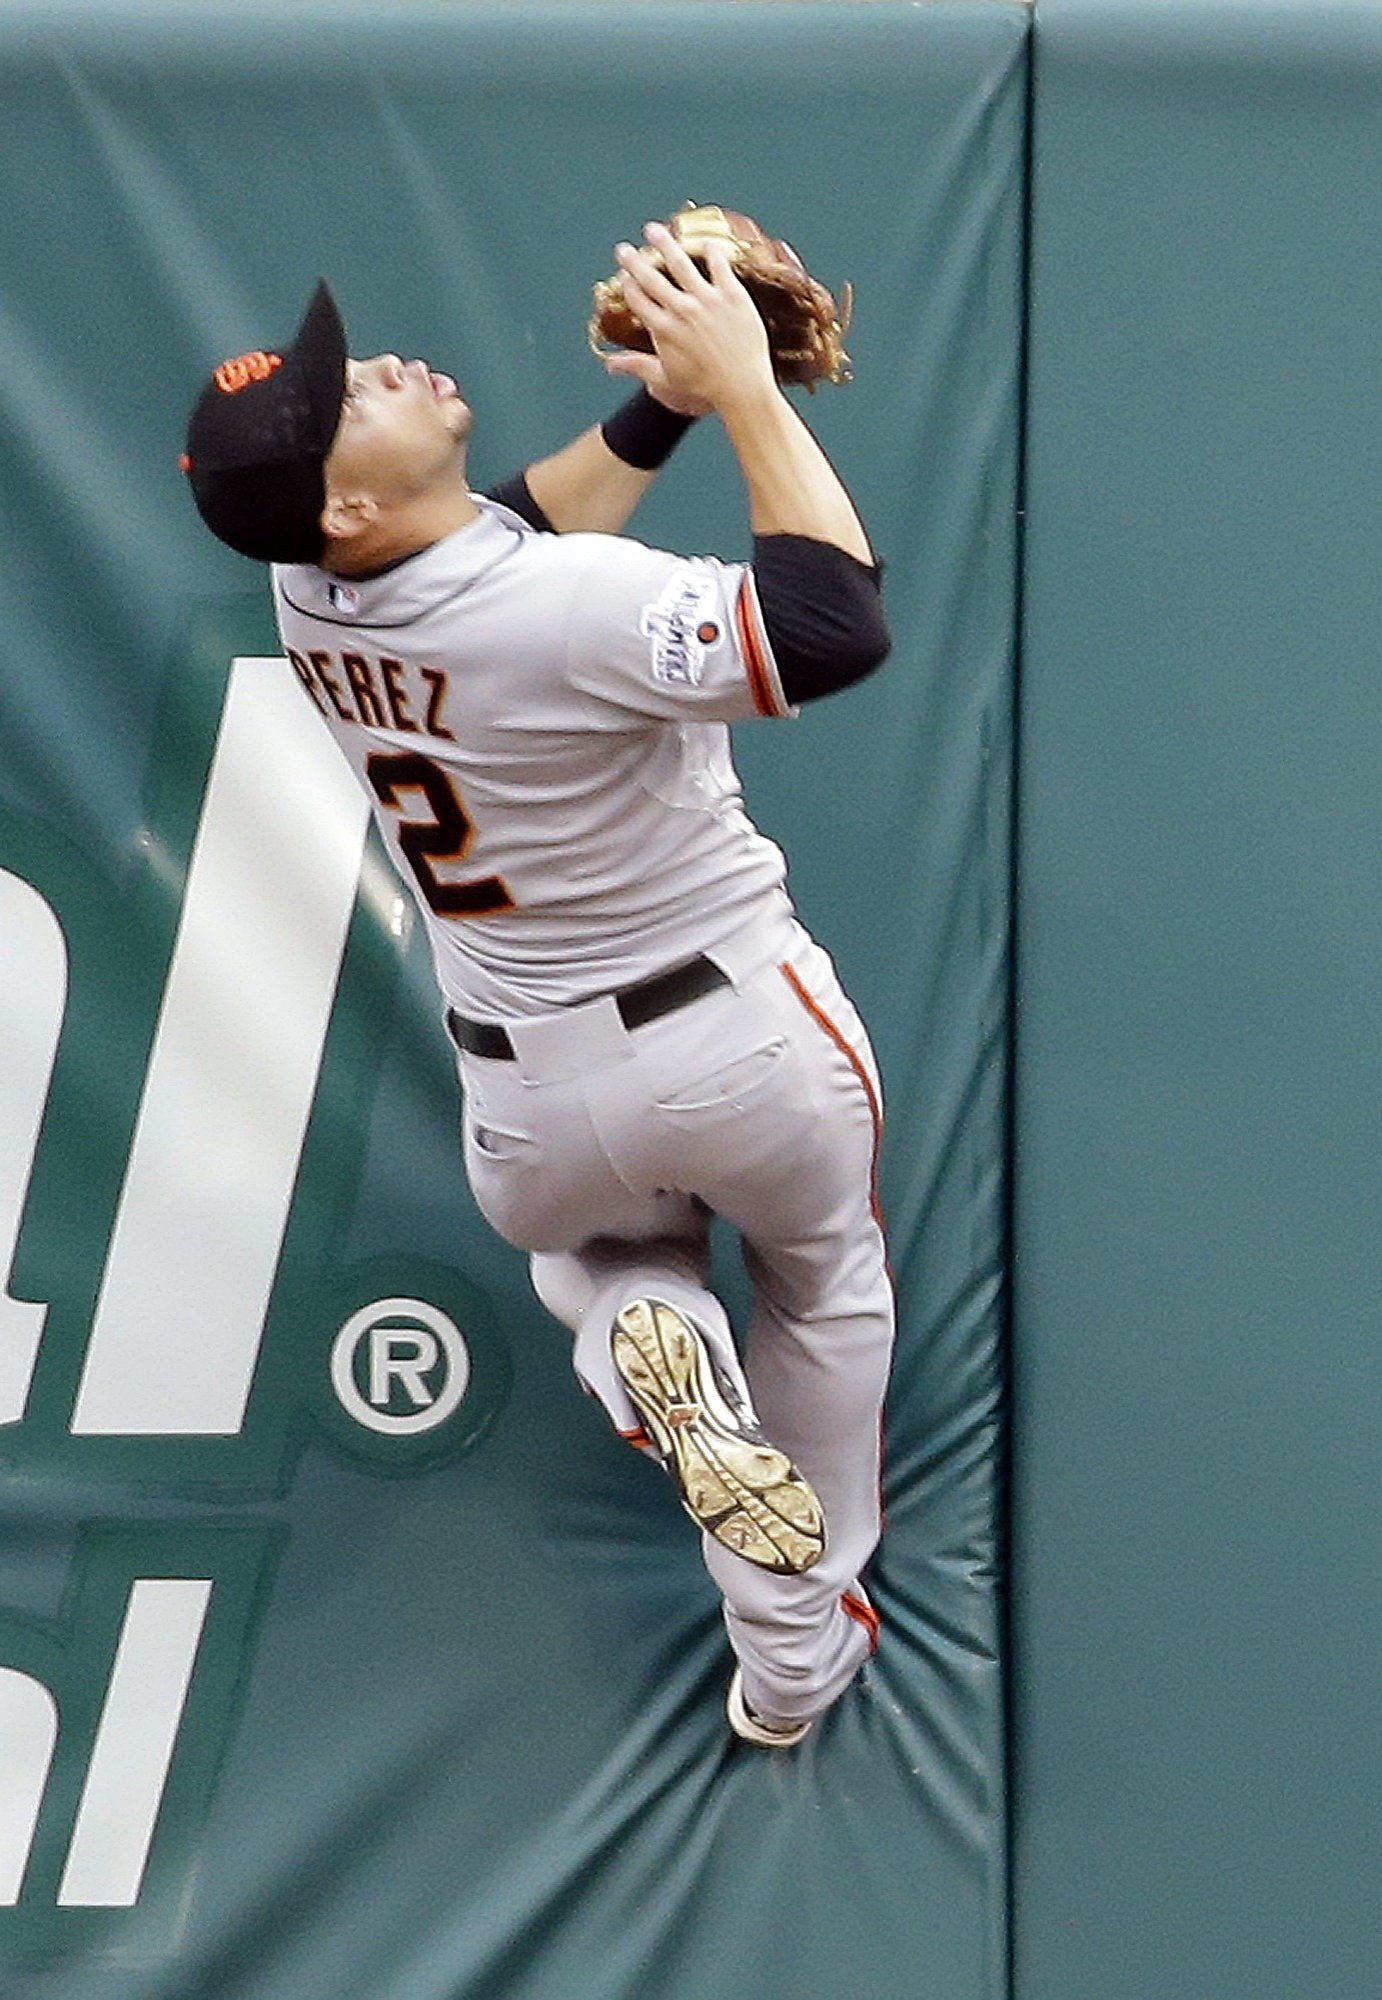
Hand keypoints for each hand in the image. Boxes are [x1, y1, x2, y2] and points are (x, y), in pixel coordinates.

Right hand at [602, 221, 776, 415]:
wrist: (742, 388)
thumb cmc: (705, 389)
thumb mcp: (666, 380)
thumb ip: (636, 366)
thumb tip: (610, 364)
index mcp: (662, 329)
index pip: (637, 299)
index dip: (627, 286)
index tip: (623, 276)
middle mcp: (681, 309)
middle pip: (650, 277)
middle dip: (634, 261)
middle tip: (623, 250)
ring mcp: (706, 299)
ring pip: (680, 262)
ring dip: (664, 244)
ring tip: (653, 230)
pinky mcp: (732, 295)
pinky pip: (719, 265)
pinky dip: (711, 251)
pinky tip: (706, 242)